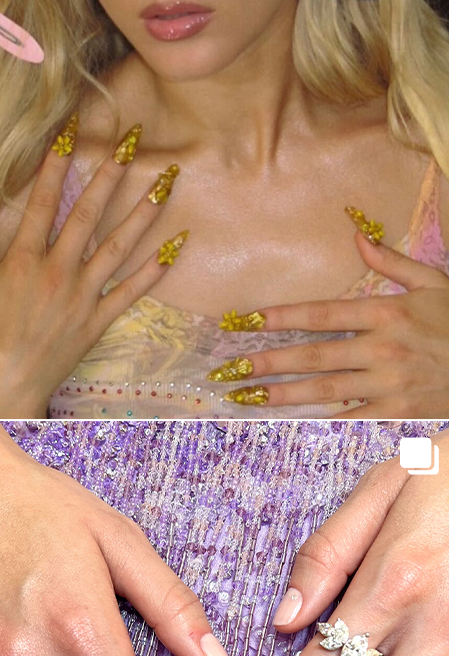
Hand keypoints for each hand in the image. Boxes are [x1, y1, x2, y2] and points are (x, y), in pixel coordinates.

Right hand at [0, 119, 177, 416]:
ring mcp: (81, 296)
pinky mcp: (96, 321)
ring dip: (144, 211)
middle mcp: (56, 271)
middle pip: (88, 213)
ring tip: (167, 180)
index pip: (41, 201)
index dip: (56, 164)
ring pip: (118, 245)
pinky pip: (131, 291)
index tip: (72, 130)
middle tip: (134, 140)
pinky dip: (154, 269)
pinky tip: (176, 245)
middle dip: (111, 173)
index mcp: (21, 260)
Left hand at [207, 235, 448, 415]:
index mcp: (388, 312)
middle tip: (228, 369)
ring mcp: (392, 382)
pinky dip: (318, 419)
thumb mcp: (434, 282)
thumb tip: (356, 234)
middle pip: (314, 355)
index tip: (243, 321)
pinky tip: (287, 421)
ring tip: (244, 397)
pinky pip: (351, 417)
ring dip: (281, 394)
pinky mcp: (401, 411)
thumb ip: (392, 262)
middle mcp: (384, 347)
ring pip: (325, 389)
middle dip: (267, 362)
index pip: (321, 314)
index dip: (279, 317)